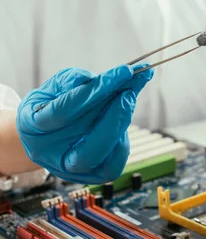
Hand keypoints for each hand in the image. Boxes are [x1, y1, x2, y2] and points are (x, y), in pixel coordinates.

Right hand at [17, 65, 153, 183]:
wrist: (44, 132)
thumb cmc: (50, 104)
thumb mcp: (53, 87)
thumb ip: (71, 80)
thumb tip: (96, 78)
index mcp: (33, 127)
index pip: (66, 110)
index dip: (97, 90)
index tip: (123, 72)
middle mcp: (50, 154)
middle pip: (88, 144)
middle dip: (115, 115)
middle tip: (131, 90)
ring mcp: (70, 168)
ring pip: (103, 156)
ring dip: (122, 123)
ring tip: (130, 95)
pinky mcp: (91, 175)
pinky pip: (114, 163)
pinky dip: (123, 139)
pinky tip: (124, 116)